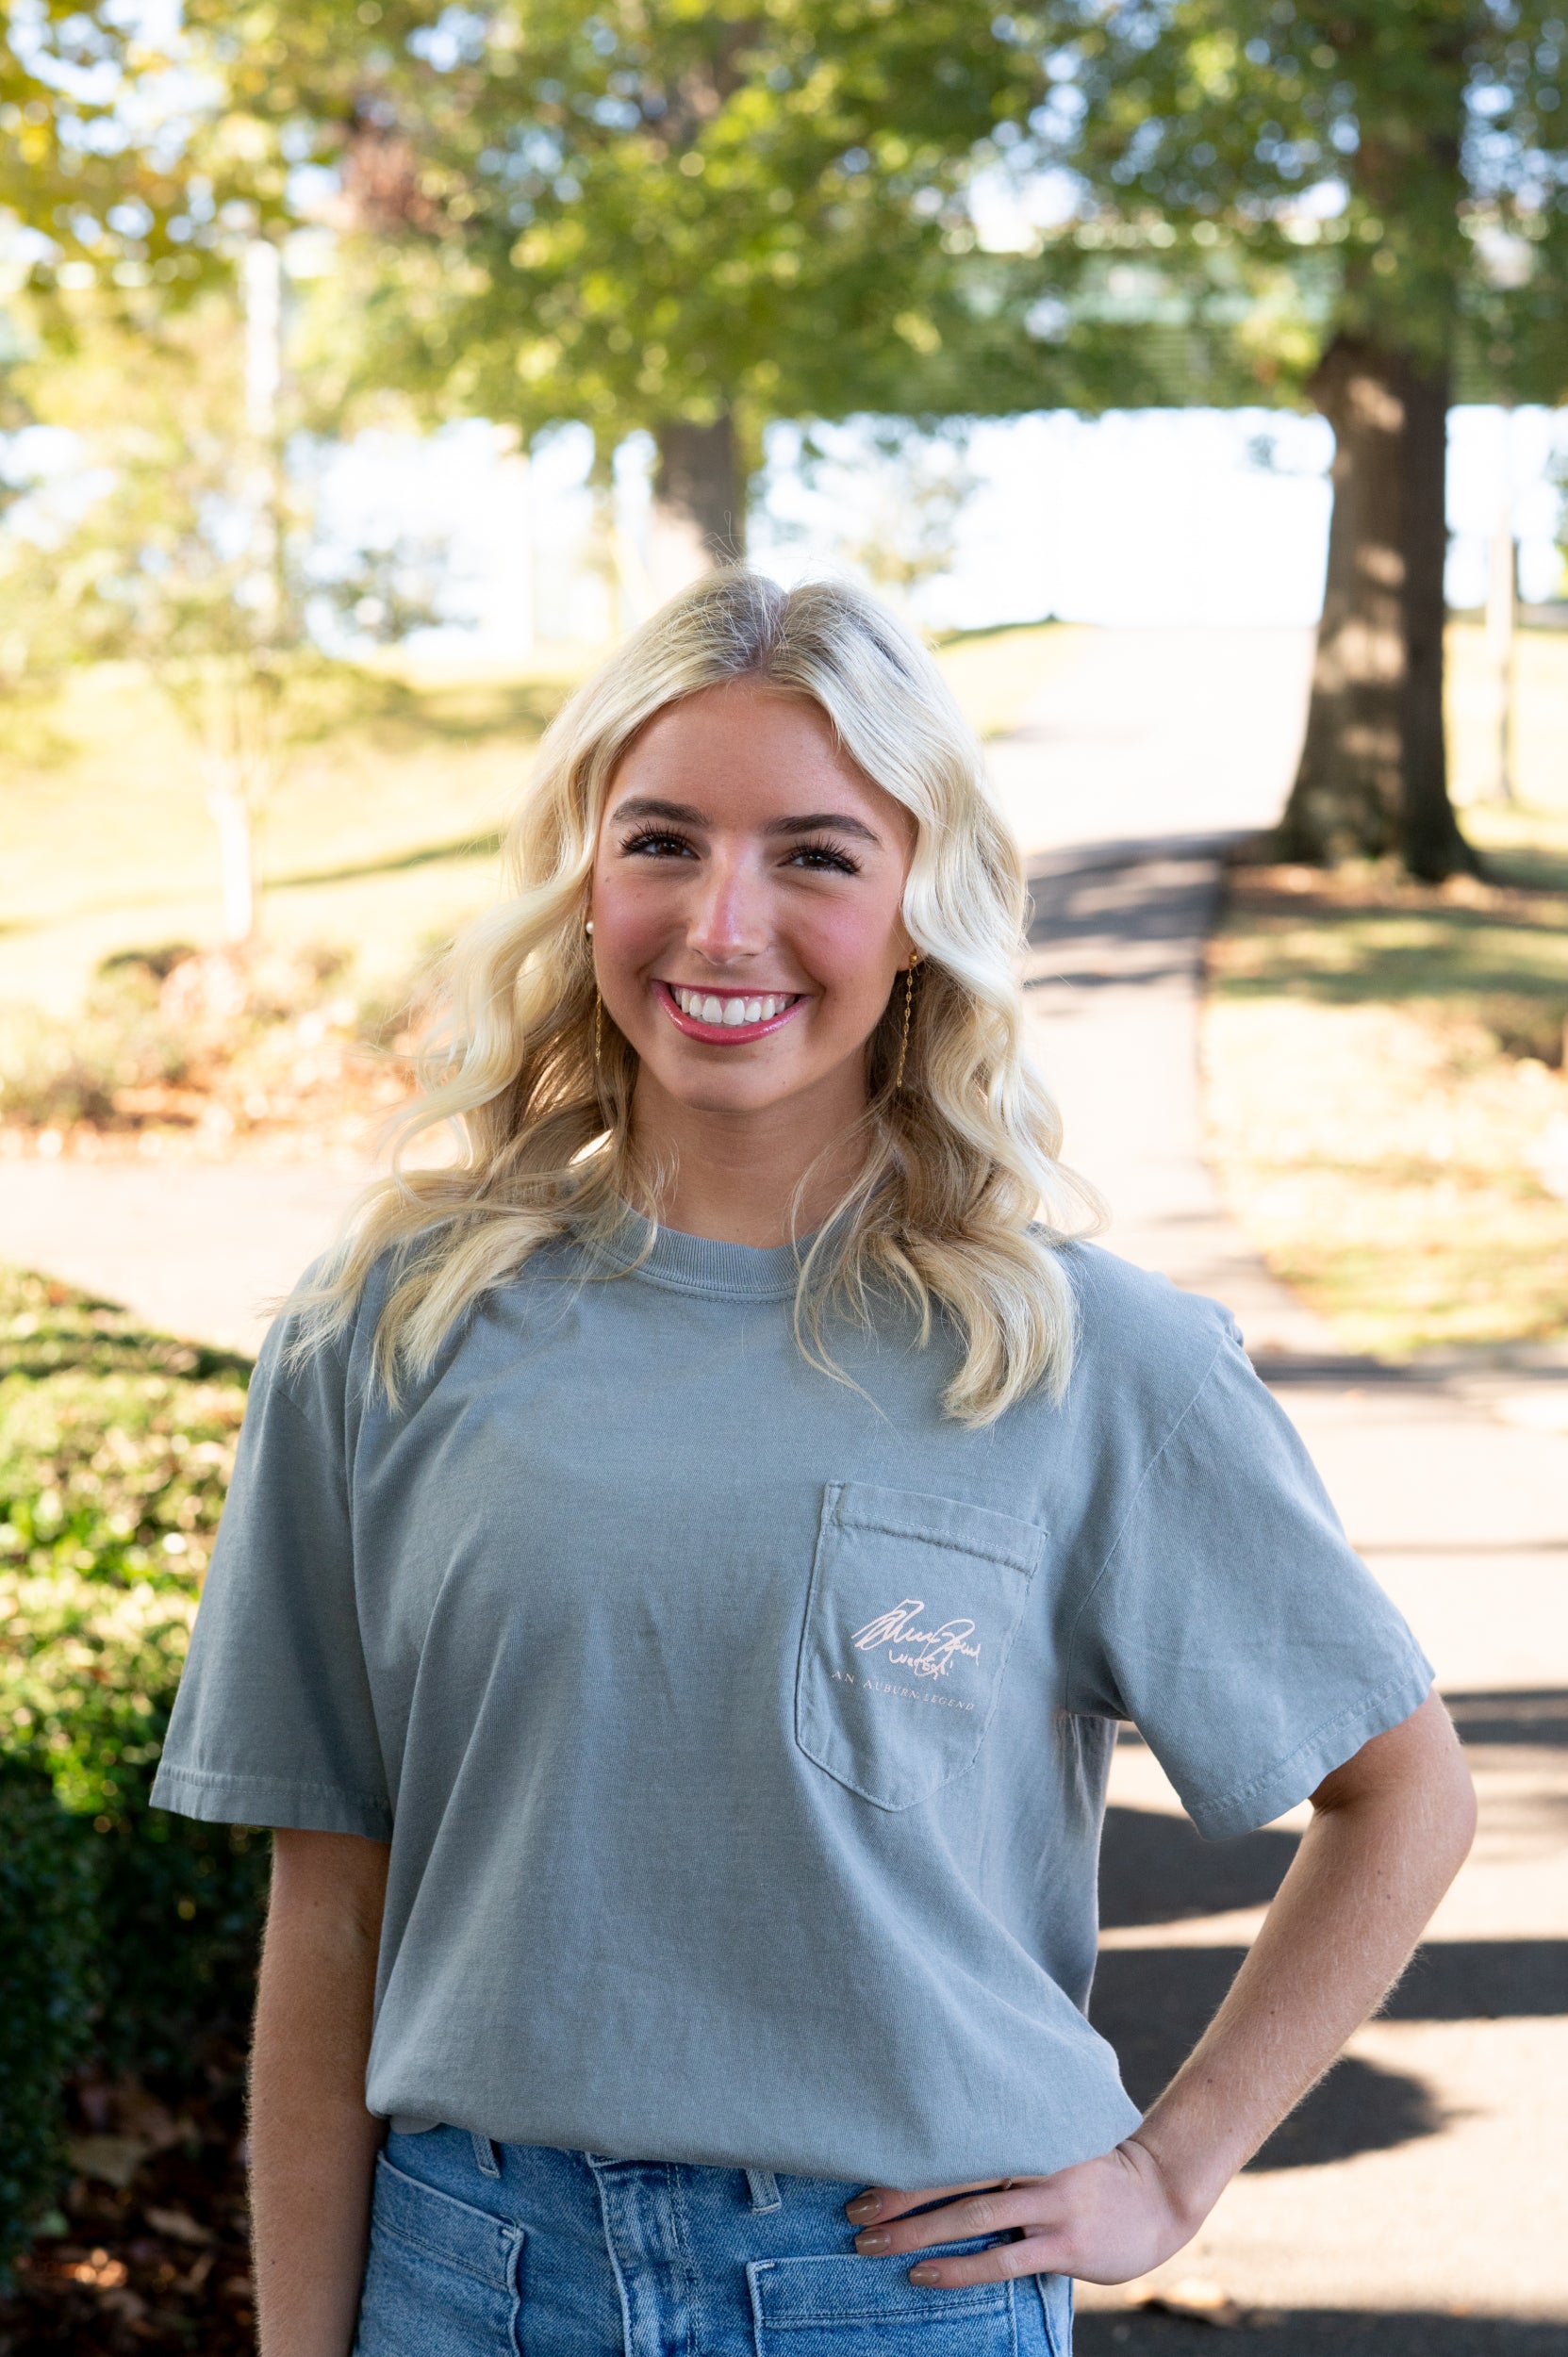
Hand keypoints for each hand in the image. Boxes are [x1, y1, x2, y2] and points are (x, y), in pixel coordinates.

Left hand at [844, 2139, 1197, 2287]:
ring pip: (971, 2217)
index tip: (861, 2161)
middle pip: (954, 2174)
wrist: (1159, 2195)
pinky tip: (924, 2275)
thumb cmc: (1091, 2167)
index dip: (908, 2152)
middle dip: (899, 2195)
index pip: (957, 2137)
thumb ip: (1007, 2139)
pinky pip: (1002, 2260)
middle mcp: (1035, 2162)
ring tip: (871, 2244)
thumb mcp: (1051, 2138)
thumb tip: (941, 2140)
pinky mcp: (1065, 2246)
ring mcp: (1052, 2204)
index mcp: (1027, 2130)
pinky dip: (959, 2268)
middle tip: (853, 2210)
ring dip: (916, 2233)